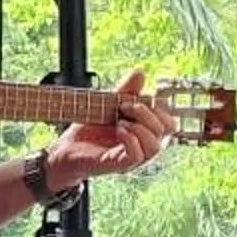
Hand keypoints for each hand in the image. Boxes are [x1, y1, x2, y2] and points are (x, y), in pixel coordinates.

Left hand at [45, 70, 171, 190]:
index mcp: (145, 131)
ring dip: (140, 127)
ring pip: (155, 146)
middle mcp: (143, 145)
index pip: (170, 121)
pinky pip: (137, 155)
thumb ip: (126, 90)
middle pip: (167, 131)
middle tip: (125, 106)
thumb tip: (141, 72)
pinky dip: (130, 139)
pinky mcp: (119, 165)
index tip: (138, 97)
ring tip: (120, 120)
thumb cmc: (89, 130)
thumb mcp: (108, 104)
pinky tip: (118, 130)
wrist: (67, 149)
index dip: (160, 107)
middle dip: (149, 113)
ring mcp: (133, 157)